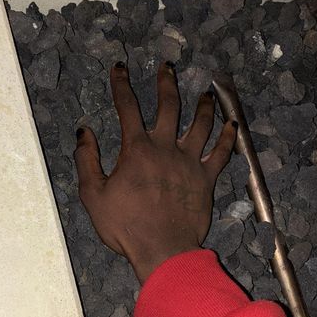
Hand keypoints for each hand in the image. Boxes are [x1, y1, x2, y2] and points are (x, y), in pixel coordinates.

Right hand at [74, 62, 236, 283]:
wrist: (162, 249)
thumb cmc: (125, 225)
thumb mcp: (93, 195)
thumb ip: (87, 160)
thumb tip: (84, 132)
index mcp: (136, 149)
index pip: (127, 107)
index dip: (120, 85)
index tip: (119, 68)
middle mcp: (165, 147)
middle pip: (168, 106)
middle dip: (166, 83)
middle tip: (167, 68)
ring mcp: (189, 161)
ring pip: (200, 124)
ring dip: (203, 106)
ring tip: (206, 93)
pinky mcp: (206, 178)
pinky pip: (220, 153)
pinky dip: (227, 138)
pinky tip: (232, 125)